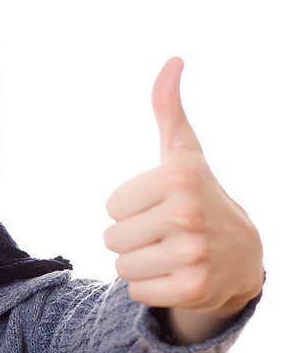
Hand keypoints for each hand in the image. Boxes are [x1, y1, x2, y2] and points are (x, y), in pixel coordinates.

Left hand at [102, 57, 263, 313]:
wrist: (241, 256)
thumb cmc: (198, 197)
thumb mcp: (183, 154)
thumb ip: (168, 109)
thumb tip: (172, 60)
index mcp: (178, 178)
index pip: (111, 206)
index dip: (130, 208)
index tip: (161, 206)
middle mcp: (188, 214)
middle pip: (111, 239)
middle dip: (132, 239)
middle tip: (165, 234)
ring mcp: (194, 254)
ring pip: (121, 267)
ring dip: (138, 265)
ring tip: (169, 254)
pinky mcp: (194, 289)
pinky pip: (136, 292)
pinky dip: (150, 288)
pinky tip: (176, 276)